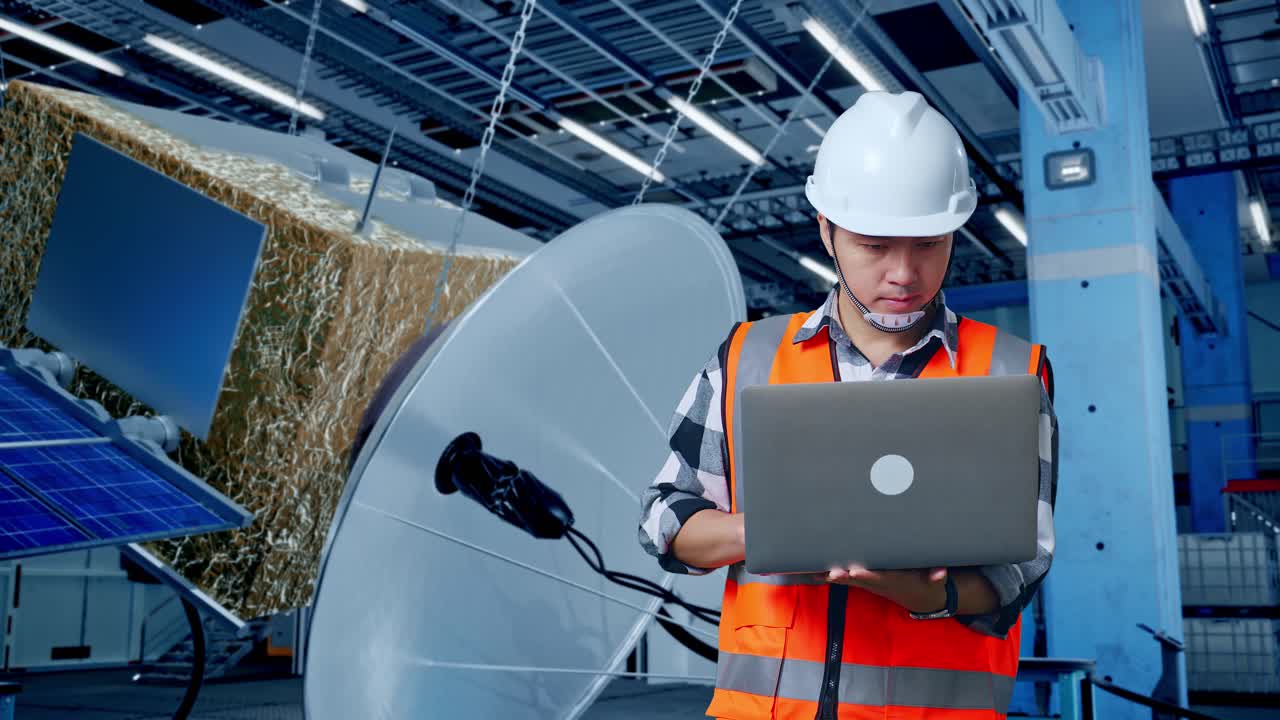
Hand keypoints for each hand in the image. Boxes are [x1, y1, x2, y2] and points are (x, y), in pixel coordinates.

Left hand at [826, 565, 947, 613]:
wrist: (919, 597)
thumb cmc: (925, 582)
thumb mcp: (934, 580)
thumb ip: (937, 576)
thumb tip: (941, 574)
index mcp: (891, 581)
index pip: (876, 578)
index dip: (865, 575)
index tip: (853, 572)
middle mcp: (877, 583)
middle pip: (857, 580)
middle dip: (844, 577)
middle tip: (830, 573)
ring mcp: (869, 583)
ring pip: (847, 579)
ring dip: (831, 576)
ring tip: (814, 571)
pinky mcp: (864, 581)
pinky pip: (844, 579)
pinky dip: (829, 576)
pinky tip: (814, 572)